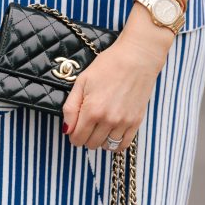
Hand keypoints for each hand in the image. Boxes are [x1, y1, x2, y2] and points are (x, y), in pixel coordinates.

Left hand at [61, 32, 167, 151]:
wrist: (137, 58)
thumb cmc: (108, 66)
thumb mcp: (82, 82)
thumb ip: (71, 108)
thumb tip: (67, 129)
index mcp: (92, 110)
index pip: (77, 138)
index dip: (73, 135)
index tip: (75, 127)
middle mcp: (108, 120)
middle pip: (90, 144)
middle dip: (85, 137)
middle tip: (88, 124)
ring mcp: (123, 122)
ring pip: (106, 146)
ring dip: (100, 139)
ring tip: (101, 126)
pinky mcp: (136, 122)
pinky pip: (123, 145)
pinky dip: (115, 143)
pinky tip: (112, 133)